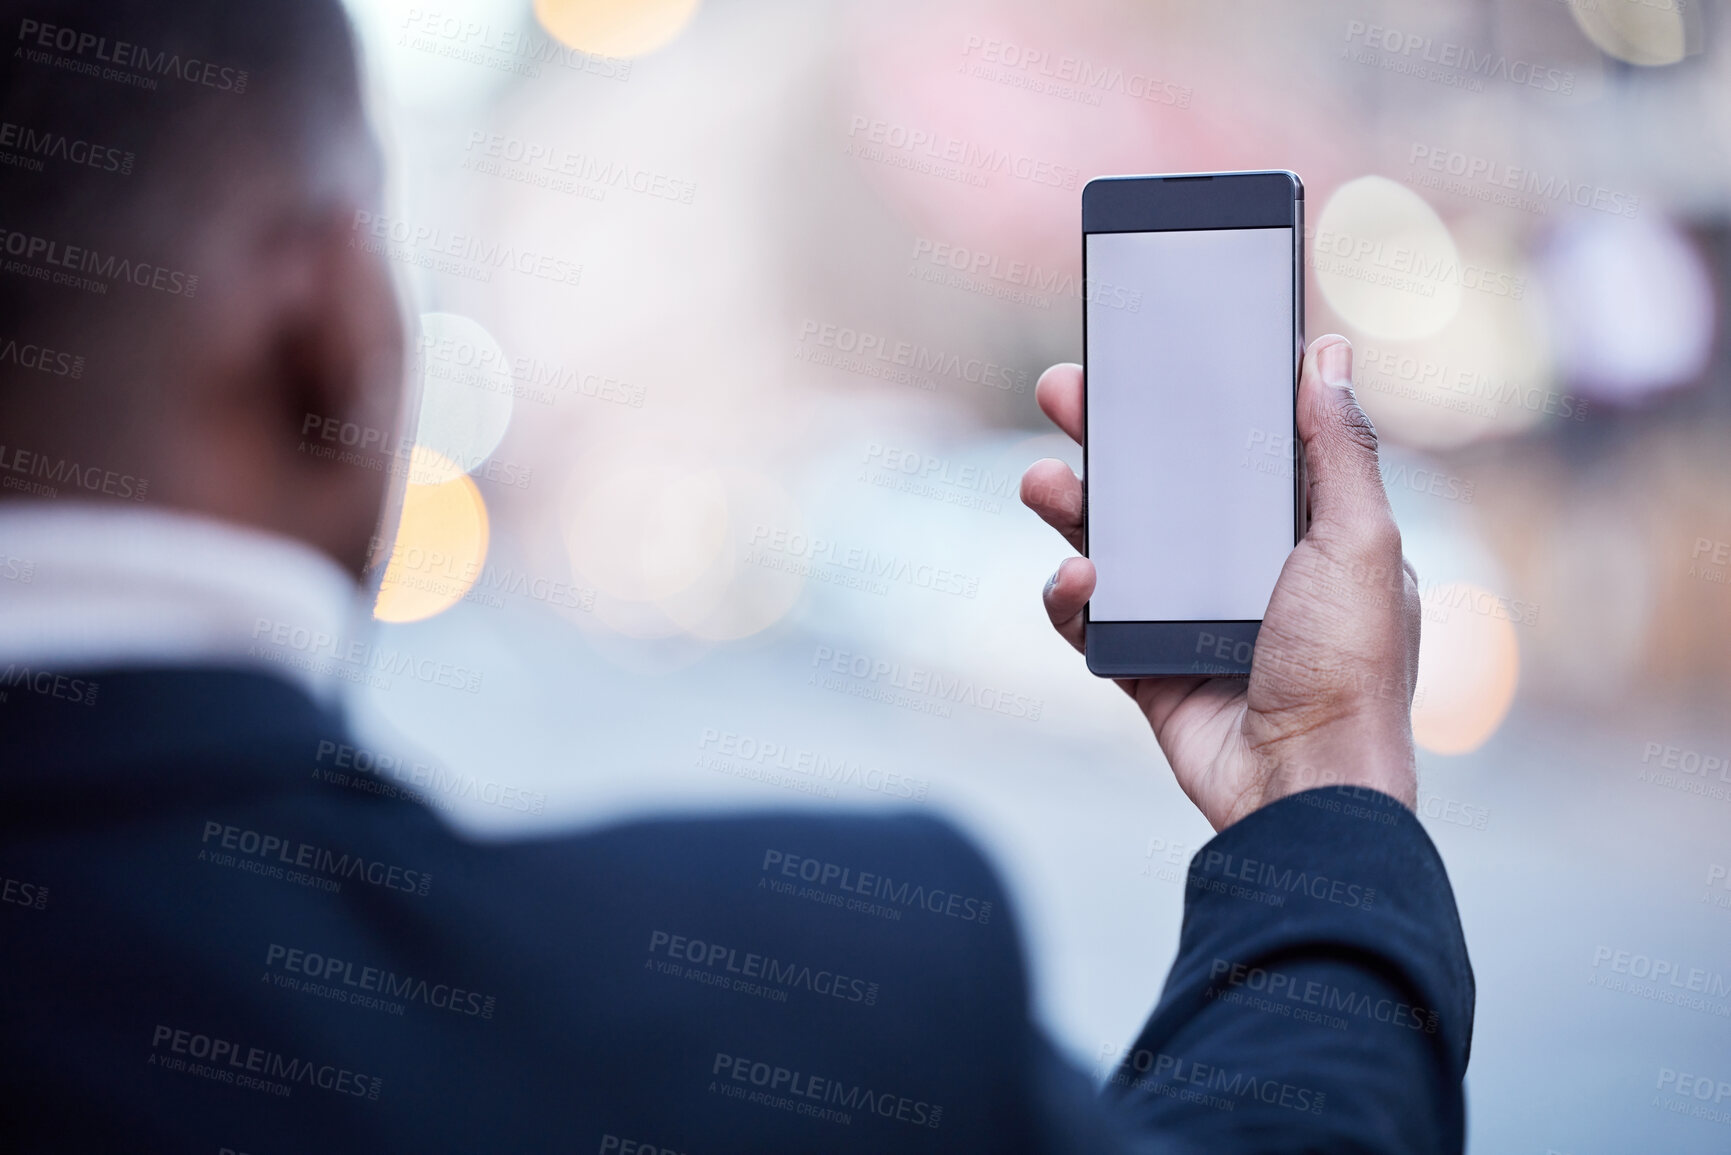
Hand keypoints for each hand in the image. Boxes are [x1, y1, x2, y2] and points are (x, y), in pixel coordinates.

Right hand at [1021, 335, 1419, 831]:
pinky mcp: (1145, 661)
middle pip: (1159, 479)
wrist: (1303, 789)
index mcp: (1299, 526)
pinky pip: (1090, 616)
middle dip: (1108, 431)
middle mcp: (1239, 563)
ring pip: (1112, 539)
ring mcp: (1187, 613)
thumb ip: (1340, 449)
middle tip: (1063, 390)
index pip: (1235, 442)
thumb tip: (1329, 354)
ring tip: (1042, 481)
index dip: (1191, 396)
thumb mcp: (1360, 542)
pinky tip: (1077, 579)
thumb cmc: (1349, 668)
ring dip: (1071, 502)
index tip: (1149, 351)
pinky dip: (1070, 595)